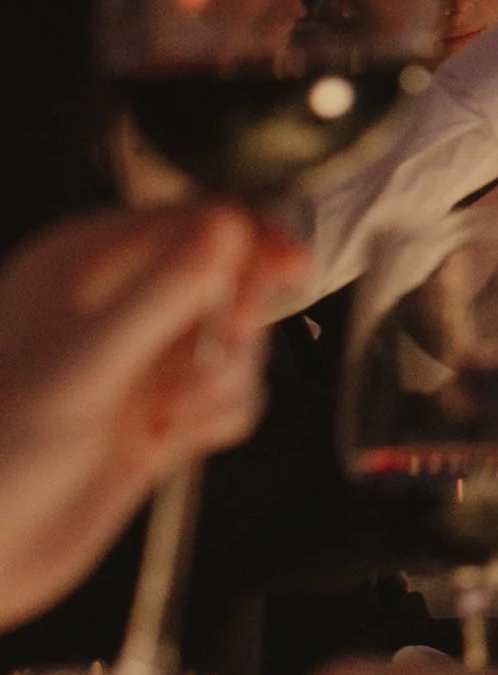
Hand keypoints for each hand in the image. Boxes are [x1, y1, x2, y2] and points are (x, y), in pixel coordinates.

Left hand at [0, 206, 291, 629]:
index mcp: (87, 264)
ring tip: (174, 415)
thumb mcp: (86, 366)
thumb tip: (230, 226)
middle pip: (230, 278)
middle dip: (236, 322)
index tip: (291, 267)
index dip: (250, 239)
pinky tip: (175, 439)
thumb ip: (163, 294)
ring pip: (235, 340)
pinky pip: (230, 393)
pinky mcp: (162, 411)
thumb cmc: (3, 454)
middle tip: (216, 355)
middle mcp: (119, 304)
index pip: (195, 220)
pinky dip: (222, 414)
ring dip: (226, 378)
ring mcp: (142, 360)